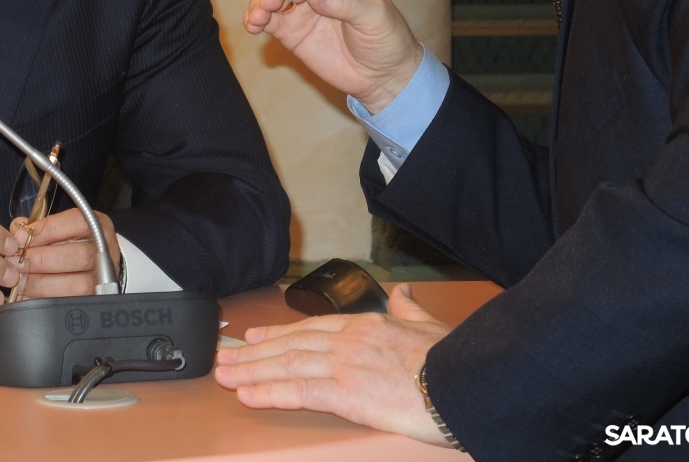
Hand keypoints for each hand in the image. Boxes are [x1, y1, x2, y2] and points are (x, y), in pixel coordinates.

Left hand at [9, 209, 120, 297]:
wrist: (90, 268)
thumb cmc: (68, 243)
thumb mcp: (56, 228)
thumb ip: (36, 227)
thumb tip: (17, 230)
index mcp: (97, 226)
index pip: (76, 223)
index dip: (47, 230)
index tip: (21, 237)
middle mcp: (105, 252)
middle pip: (78, 256)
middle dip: (42, 260)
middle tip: (16, 262)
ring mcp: (103, 279)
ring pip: (77, 285)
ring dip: (42, 283)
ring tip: (19, 281)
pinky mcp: (93, 301)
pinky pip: (69, 305)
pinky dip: (43, 301)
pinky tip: (26, 296)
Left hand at [214, 283, 453, 445]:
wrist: (464, 379)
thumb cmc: (451, 357)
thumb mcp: (427, 324)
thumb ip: (409, 309)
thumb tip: (405, 292)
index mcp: (365, 325)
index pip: (310, 328)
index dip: (277, 333)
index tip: (254, 336)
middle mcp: (348, 341)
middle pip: (290, 345)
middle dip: (254, 353)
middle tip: (225, 359)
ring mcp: (344, 365)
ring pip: (287, 365)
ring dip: (251, 371)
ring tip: (225, 376)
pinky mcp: (347, 393)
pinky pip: (300, 392)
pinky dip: (270, 392)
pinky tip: (249, 395)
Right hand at [244, 0, 423, 111]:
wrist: (381, 76)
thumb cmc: (387, 40)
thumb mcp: (375, 18)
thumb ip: (345, 3)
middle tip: (269, 4)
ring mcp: (301, 7)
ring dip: (260, 1)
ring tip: (256, 18)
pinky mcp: (290, 30)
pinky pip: (268, 19)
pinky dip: (256, 20)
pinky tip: (252, 25)